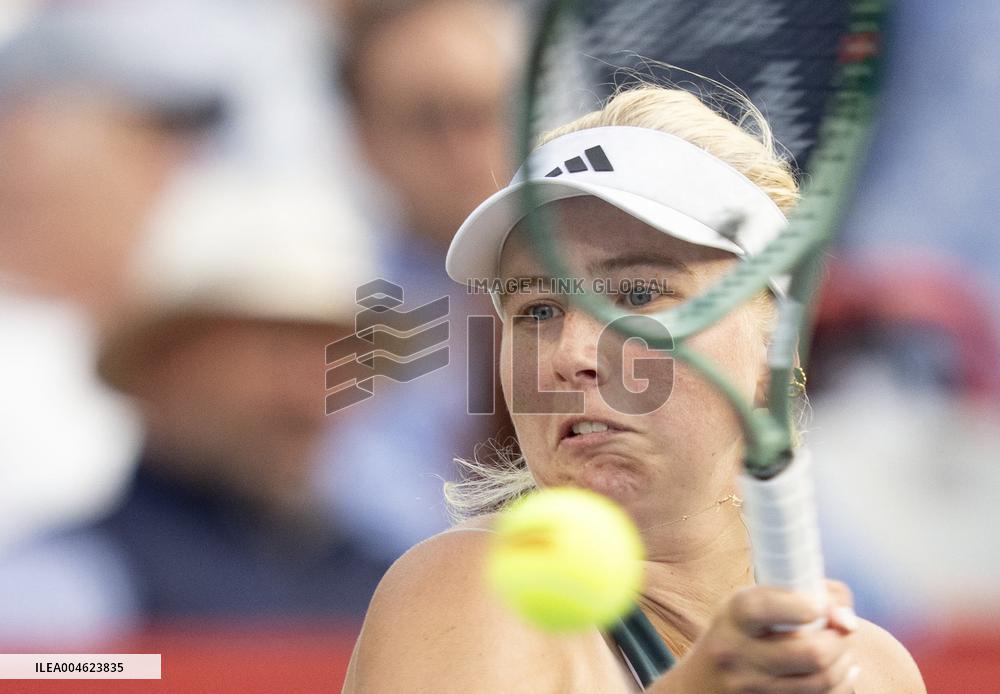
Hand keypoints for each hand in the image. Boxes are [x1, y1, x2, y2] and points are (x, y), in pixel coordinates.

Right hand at [663, 580, 860, 692]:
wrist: (700, 684)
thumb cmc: (738, 632)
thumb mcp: (752, 603)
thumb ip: (801, 593)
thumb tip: (847, 620)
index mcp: (733, 615)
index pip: (769, 608)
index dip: (808, 606)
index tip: (821, 607)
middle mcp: (737, 652)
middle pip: (812, 653)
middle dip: (841, 640)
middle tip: (842, 631)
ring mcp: (752, 687)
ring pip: (822, 680)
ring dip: (845, 663)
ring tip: (842, 651)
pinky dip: (840, 685)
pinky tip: (839, 673)